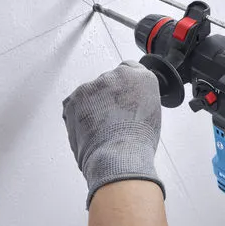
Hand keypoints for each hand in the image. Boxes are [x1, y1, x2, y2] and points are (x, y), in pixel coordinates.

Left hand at [63, 61, 164, 207]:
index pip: (130, 69)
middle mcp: (117, 75)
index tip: (121, 96)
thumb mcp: (150, 114)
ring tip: (102, 130)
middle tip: (112, 120)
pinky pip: (74, 104)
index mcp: (142, 77)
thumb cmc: (137, 143)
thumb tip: (127, 104)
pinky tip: (89, 130)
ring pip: (90, 93)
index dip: (124, 87)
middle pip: (108, 81)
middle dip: (107, 98)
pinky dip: (77, 116)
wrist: (118, 155)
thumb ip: (137, 99)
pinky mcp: (75, 96)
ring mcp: (94, 85)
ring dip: (92, 107)